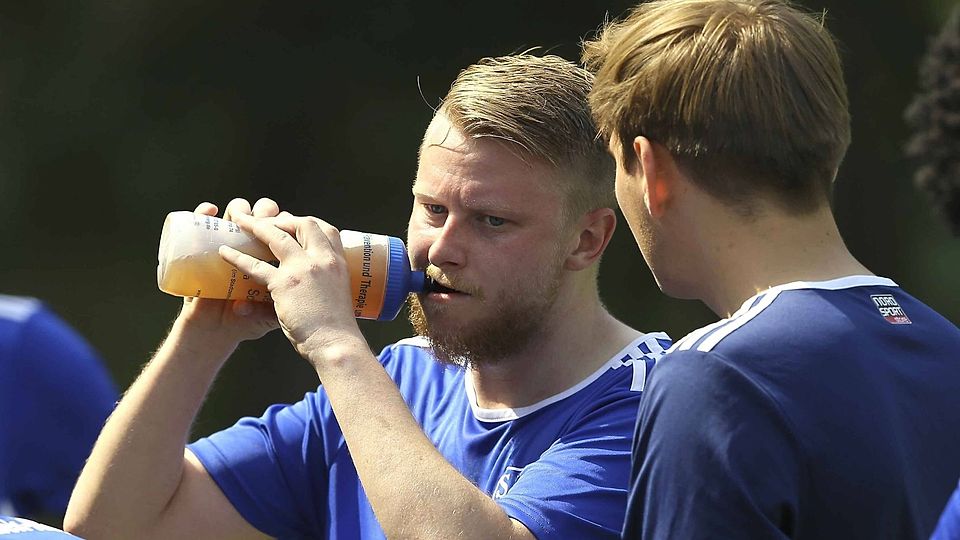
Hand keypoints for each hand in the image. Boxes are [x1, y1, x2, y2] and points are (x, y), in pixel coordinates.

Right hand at [175, 198, 280, 344]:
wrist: (214, 331)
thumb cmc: (245, 322)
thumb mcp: (269, 316)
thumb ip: (277, 308)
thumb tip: (272, 299)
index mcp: (274, 256)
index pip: (286, 231)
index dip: (288, 224)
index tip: (287, 225)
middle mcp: (251, 243)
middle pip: (264, 213)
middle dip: (266, 212)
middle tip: (264, 221)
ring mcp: (228, 241)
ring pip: (237, 210)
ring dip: (240, 208)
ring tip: (239, 216)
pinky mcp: (203, 245)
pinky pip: (201, 221)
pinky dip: (204, 212)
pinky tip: (209, 211)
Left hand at [218, 213, 366, 366]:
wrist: (336, 344)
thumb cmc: (339, 328)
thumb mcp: (340, 295)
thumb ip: (327, 284)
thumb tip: (313, 285)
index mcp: (338, 262)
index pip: (327, 229)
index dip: (309, 224)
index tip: (295, 224)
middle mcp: (323, 259)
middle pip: (303, 224)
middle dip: (282, 219)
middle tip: (265, 221)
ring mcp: (304, 269)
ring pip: (277, 236)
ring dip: (256, 225)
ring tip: (239, 220)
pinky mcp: (285, 284)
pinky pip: (256, 265)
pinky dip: (237, 257)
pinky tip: (224, 252)